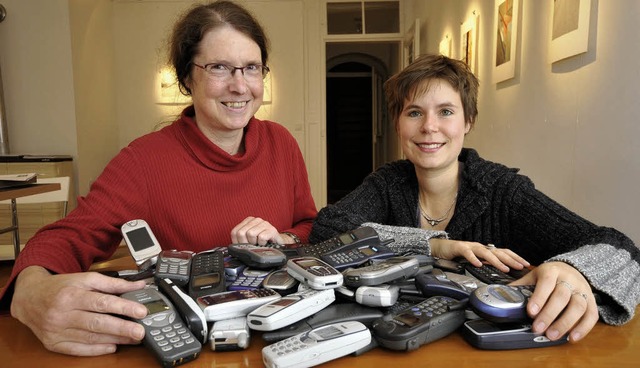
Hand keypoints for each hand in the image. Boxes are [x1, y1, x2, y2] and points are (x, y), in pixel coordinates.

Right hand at [10, 266, 147, 355]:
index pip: (102, 302)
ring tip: (132, 339)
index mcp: (71, 294)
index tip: (141, 312)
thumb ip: (113, 283)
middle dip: (122, 329)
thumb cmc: (60, 287)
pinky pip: (78, 350)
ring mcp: (57, 330)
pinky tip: (112, 347)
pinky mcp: (53, 343)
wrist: (29, 297)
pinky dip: (97, 350)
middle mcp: (62, 313)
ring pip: (90, 338)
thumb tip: (138, 285)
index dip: (123, 308)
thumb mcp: (85, 279)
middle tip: (140, 332)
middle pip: (97, 323)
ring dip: (114, 340)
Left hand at [231, 216, 282, 244]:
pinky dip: (262, 244)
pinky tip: (265, 243)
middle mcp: (256, 220)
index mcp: (248, 221)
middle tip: (252, 245)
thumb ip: (240, 239)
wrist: (277, 244)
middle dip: (246, 243)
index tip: (244, 245)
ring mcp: (264, 223)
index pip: (235, 232)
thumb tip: (233, 247)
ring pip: (250, 234)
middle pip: (241, 233)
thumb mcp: (249, 239)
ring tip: (259, 243)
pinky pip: (261, 237)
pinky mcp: (271, 229)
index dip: (237, 242)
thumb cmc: (262, 242)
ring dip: (254, 243)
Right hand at [429, 238, 529, 271]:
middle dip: (511, 259)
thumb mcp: (476, 260)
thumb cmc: (458, 255)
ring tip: (504, 268)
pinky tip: (478, 264)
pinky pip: (467, 253)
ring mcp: (470, 247)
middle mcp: (480, 247)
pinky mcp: (459, 248)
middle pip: (498, 252)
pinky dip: (473, 258)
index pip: (504, 252)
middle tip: (520, 266)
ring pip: (486, 252)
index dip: (516, 257)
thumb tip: (502, 273)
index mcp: (486, 250)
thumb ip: (487, 264)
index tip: (526, 264)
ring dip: (496, 260)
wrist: (440, 247)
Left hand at [512, 261, 598, 342]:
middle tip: (538, 329)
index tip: (531, 312)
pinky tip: (572, 337)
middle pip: (562, 296)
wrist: (572, 269)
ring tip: (552, 336)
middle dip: (549, 314)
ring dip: (565, 323)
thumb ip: (520, 286)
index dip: (539, 298)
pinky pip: (592, 315)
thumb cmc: (550, 276)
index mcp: (552, 271)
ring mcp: (582, 290)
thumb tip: (499, 295)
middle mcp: (569, 279)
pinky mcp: (592, 301)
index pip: (546, 283)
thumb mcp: (534, 276)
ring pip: (578, 306)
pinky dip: (583, 328)